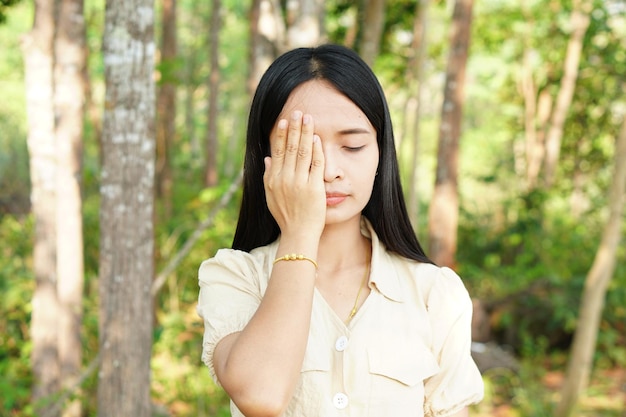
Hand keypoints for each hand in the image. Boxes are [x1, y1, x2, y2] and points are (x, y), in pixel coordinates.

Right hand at [264, 111, 325, 239]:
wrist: (298, 235)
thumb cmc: (286, 217)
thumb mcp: (271, 197)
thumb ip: (268, 176)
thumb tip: (267, 158)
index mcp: (274, 180)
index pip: (277, 151)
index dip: (281, 134)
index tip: (284, 120)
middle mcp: (285, 179)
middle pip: (289, 147)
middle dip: (294, 128)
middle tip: (298, 111)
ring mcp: (300, 183)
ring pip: (302, 152)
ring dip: (306, 133)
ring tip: (308, 118)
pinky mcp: (314, 188)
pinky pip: (316, 165)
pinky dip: (317, 150)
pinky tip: (317, 138)